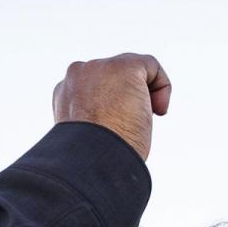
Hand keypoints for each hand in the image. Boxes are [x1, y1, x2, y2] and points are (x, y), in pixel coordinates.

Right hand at [51, 53, 171, 160]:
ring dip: (143, 97)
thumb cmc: (94, 159)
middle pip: (115, 79)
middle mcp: (77, 74)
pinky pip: (151, 65)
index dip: (114, 109)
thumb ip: (98, 119)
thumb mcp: (89, 136)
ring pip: (133, 71)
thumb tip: (120, 120)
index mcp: (65, 93)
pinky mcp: (123, 67)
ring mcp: (99, 67)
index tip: (116, 130)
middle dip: (127, 101)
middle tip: (127, 128)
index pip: (97, 90)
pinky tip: (158, 111)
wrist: (93, 161)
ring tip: (138, 122)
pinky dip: (162, 88)